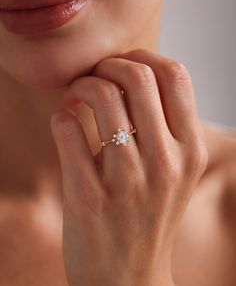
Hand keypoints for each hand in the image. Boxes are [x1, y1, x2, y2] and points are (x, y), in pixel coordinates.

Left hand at [50, 48, 207, 285]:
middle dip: (107, 65)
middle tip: (94, 76)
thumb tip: (133, 77)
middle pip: (137, 76)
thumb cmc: (149, 216)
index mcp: (189, 150)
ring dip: (80, 85)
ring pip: (101, 95)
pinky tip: (65, 123)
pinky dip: (61, 116)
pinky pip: (68, 129)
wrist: (128, 278)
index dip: (143, 58)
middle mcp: (165, 162)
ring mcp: (127, 180)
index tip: (121, 65)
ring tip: (75, 96)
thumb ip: (164, 126)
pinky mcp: (89, 196)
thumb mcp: (175, 171)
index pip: (174, 75)